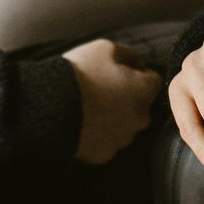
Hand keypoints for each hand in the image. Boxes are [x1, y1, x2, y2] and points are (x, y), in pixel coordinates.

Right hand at [64, 37, 162, 164]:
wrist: (50, 108)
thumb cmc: (80, 74)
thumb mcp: (104, 48)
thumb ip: (126, 54)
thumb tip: (135, 62)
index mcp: (143, 92)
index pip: (153, 81)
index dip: (138, 73)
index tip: (122, 71)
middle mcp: (139, 119)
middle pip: (140, 107)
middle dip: (128, 98)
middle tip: (103, 89)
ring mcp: (122, 140)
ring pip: (124, 127)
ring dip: (114, 118)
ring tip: (90, 108)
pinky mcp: (104, 155)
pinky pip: (106, 142)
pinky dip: (99, 135)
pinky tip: (82, 125)